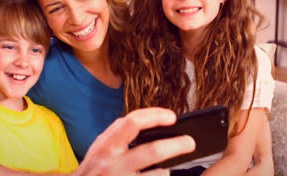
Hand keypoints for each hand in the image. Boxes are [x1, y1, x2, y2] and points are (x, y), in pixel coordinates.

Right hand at [73, 107, 195, 175]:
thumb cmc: (96, 168)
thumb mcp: (101, 146)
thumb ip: (122, 135)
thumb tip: (157, 123)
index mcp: (106, 145)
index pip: (132, 123)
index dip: (155, 116)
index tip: (172, 117)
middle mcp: (112, 164)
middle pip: (152, 152)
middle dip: (176, 145)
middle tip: (190, 142)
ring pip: (158, 175)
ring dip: (166, 171)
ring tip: (167, 168)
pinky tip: (159, 175)